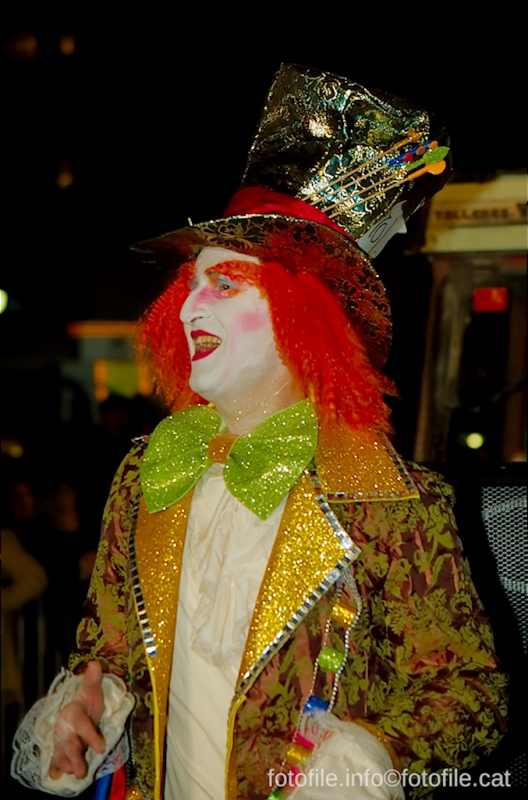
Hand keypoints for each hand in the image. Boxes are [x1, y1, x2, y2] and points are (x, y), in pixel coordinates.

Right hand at [49, 661, 105, 779]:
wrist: (76, 709)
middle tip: (81, 771)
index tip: (102, 747)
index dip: (91, 736)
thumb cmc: (86, 702)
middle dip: (75, 757)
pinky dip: (54, 767)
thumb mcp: (92, 691)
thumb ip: (93, 681)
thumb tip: (95, 664)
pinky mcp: (60, 748)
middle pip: (70, 744)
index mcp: (74, 714)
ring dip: (65, 764)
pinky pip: (55, 758)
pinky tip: (54, 775)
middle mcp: (66, 728)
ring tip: (72, 772)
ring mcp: (62, 739)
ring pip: (62, 753)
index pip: (83, 725)